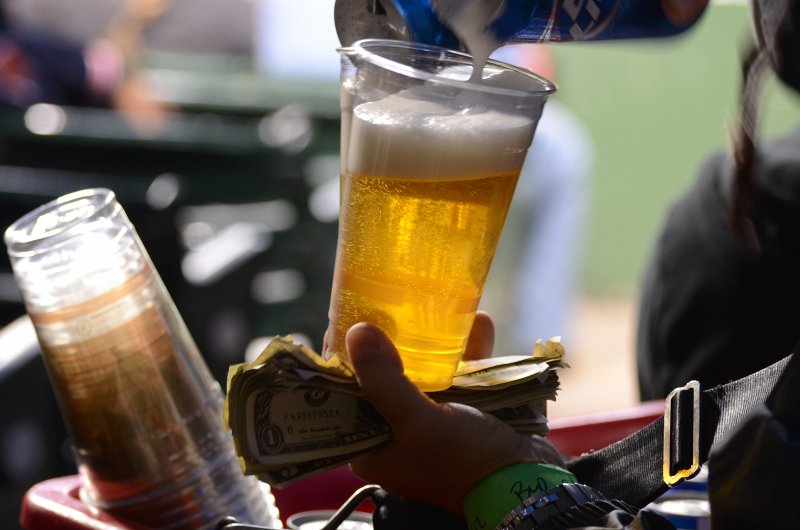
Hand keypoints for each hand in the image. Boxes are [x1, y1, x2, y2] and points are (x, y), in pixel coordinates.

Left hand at [345, 315, 564, 514]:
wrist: (528, 483)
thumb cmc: (466, 461)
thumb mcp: (418, 422)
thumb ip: (384, 380)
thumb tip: (355, 332)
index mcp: (373, 446)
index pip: (344, 396)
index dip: (343, 360)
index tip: (346, 320)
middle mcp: (397, 432)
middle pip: (381, 378)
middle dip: (388, 342)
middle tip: (385, 306)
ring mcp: (433, 419)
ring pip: (423, 371)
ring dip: (431, 341)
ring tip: (430, 307)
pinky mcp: (466, 410)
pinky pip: (461, 373)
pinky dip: (469, 349)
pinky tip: (478, 321)